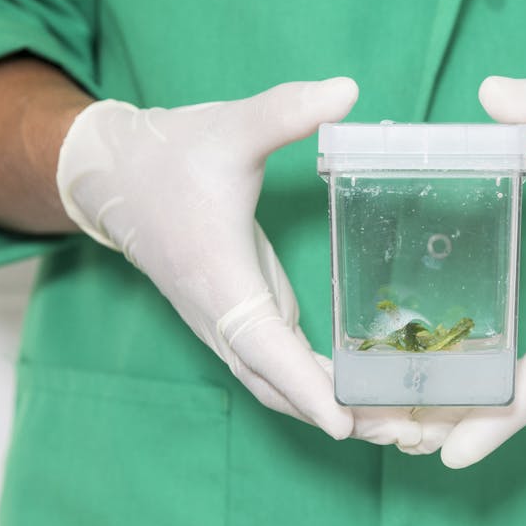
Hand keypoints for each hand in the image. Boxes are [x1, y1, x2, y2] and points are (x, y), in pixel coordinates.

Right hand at [55, 78, 420, 447]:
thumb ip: (285, 111)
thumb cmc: (170, 156)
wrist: (116, 177)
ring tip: (405, 428)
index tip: (345, 424)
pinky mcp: (246, 318)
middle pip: (281, 387)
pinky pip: (285, 368)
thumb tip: (346, 91)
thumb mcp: (229, 127)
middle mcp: (224, 317)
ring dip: (338, 410)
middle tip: (410, 434)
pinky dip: (325, 389)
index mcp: (218, 280)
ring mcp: (234, 324)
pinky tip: (372, 394)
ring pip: (283, 386)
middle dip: (342, 415)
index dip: (305, 387)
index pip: (263, 348)